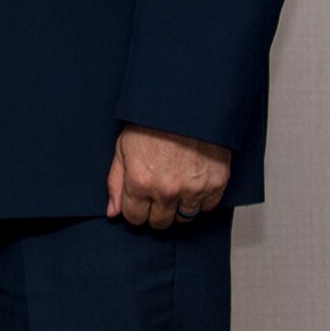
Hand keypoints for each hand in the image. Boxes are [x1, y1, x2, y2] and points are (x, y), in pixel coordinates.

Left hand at [107, 124, 231, 228]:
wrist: (186, 107)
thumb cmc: (152, 123)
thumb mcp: (123, 148)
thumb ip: (116, 183)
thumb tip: (113, 212)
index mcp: (141, 182)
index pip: (135, 218)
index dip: (135, 210)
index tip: (138, 202)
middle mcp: (167, 191)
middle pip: (160, 223)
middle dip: (155, 211)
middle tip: (156, 194)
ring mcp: (193, 190)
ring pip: (184, 218)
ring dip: (178, 207)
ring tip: (174, 186)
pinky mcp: (216, 185)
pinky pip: (207, 208)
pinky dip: (200, 200)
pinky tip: (192, 182)